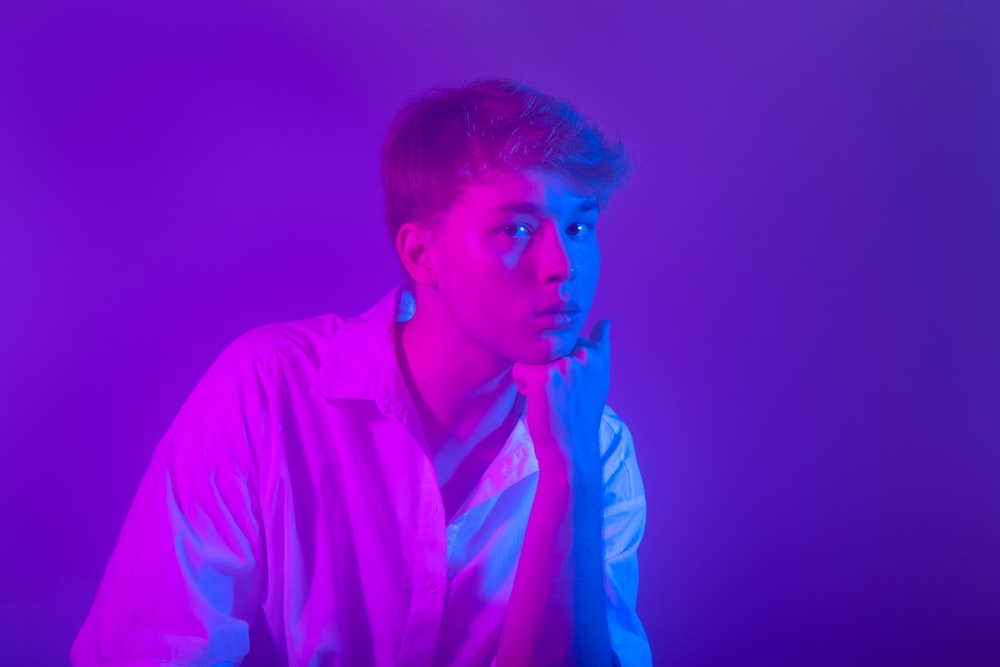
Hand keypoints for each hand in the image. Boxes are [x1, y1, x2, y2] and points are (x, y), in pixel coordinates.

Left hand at [511, 320, 611, 471]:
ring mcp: (565, 364)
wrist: (571, 447)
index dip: (561, 363)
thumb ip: (599, 348)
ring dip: (534, 376)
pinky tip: (539, 402)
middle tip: (560, 394)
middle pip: (546, 346)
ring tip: (550, 397)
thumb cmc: (580, 414)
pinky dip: (523, 387)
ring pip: (532, 357)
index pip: (566, 340)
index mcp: (597, 354)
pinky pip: (519, 370)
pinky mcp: (544, 377)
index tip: (571, 385)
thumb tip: (605, 321)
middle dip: (547, 366)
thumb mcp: (598, 377)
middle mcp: (584, 355)